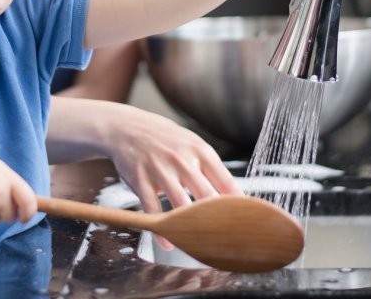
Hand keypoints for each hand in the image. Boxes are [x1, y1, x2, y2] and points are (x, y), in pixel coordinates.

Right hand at [104, 107, 241, 249]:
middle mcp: (182, 160)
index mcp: (200, 151)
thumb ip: (210, 169)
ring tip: (197, 241)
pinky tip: (168, 242)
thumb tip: (234, 197)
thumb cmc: (166, 140)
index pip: (226, 182)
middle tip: (224, 238)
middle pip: (207, 196)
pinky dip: (161, 230)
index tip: (243, 222)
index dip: (237, 206)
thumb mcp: (191, 145)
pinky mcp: (140, 180)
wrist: (127, 128)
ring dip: (189, 225)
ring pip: (180, 204)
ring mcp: (160, 170)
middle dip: (217, 219)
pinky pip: (152, 210)